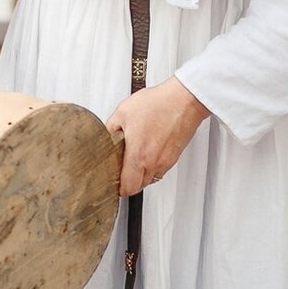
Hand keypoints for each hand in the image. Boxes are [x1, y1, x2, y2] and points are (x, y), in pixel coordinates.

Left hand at [105, 76, 209, 196]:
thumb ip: (110, 129)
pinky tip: (147, 152)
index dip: (117, 188)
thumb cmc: (158, 104)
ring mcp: (166, 161)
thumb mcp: (123, 112)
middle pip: (138, 186)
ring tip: (134, 160)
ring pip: (150, 179)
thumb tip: (103, 139)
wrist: (184, 100)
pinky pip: (160, 170)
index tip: (112, 182)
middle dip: (128, 182)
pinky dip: (151, 167)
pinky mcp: (174, 157)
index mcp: (138, 155)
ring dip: (140, 175)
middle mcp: (153, 162)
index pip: (127, 188)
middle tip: (120, 171)